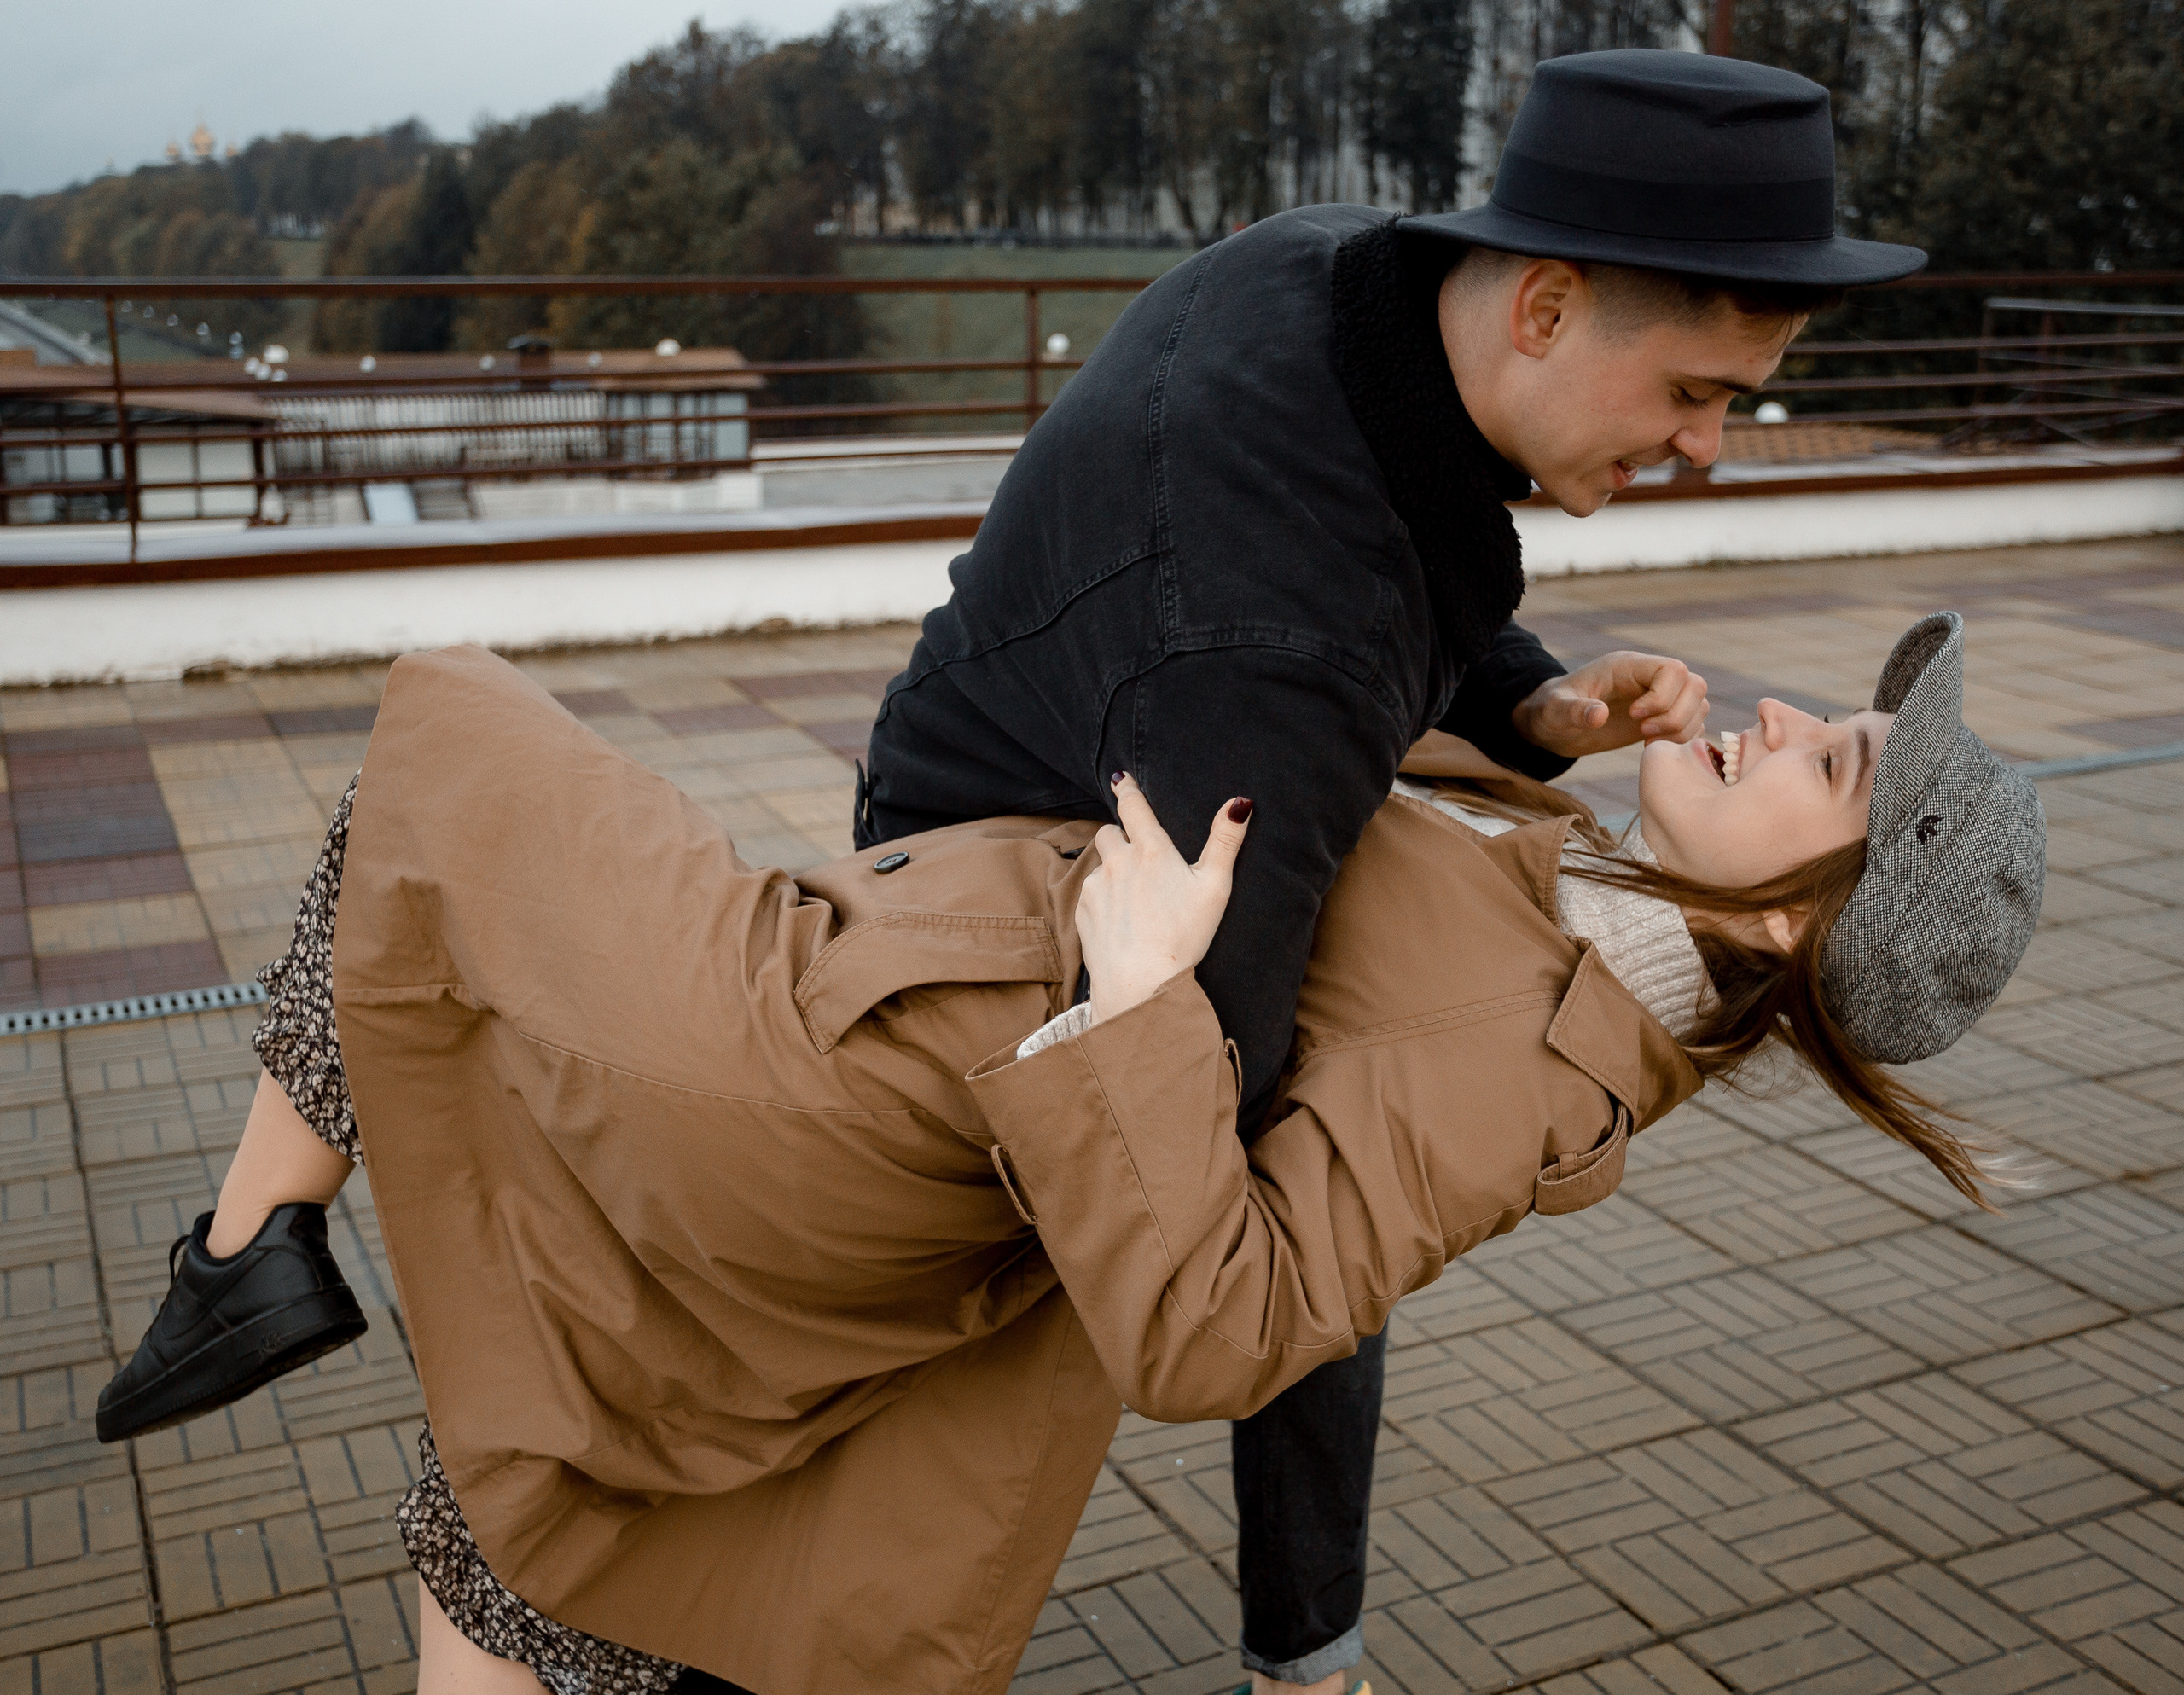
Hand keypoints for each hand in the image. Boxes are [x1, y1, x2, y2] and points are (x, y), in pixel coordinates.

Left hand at [1077, 774, 1252, 1024]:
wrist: (1141, 983)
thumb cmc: (1184, 936)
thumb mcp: (1215, 887)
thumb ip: (1225, 841)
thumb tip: (1240, 801)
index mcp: (1151, 850)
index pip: (1133, 806)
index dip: (1128, 789)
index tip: (1121, 780)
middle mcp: (1118, 861)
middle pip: (1110, 832)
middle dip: (1121, 838)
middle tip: (1141, 861)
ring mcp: (1096, 885)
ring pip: (1100, 865)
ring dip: (1113, 871)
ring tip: (1136, 900)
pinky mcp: (1082, 909)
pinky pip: (1091, 893)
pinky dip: (1103, 899)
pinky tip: (1122, 921)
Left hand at [1510, 650, 1707, 758]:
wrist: (1555, 725)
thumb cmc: (1552, 711)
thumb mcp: (1556, 710)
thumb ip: (1575, 710)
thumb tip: (1599, 715)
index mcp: (1628, 666)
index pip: (1673, 669)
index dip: (1662, 697)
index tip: (1634, 717)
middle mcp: (1649, 678)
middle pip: (1695, 685)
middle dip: (1675, 715)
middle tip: (1642, 733)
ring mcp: (1659, 697)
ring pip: (1699, 704)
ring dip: (1681, 729)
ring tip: (1647, 742)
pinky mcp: (1661, 718)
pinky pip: (1693, 723)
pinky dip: (1682, 739)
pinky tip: (1651, 748)